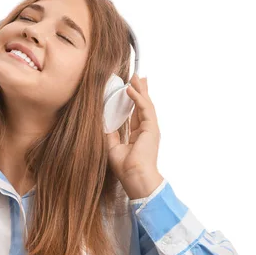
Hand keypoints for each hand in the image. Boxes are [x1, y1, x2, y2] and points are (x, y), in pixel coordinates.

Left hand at [106, 74, 163, 199]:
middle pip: (143, 106)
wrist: (134, 177)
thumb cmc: (125, 167)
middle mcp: (146, 130)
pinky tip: (130, 89)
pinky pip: (144, 108)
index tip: (129, 90)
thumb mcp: (112, 146)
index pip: (135, 114)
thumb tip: (103, 121)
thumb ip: (110, 133)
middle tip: (137, 78)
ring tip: (135, 77)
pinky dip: (137, 98)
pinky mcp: (152, 128)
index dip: (132, 101)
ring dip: (140, 90)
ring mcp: (151, 129)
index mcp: (139, 135)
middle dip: (140, 91)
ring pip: (146, 104)